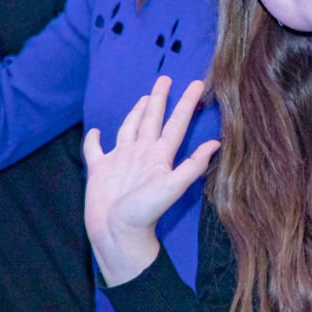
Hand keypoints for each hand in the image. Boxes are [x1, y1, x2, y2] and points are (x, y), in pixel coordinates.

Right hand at [83, 77, 219, 285]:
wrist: (117, 233)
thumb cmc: (144, 213)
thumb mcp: (172, 187)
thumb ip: (193, 165)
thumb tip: (217, 142)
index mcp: (159, 155)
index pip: (176, 123)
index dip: (187, 103)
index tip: (198, 84)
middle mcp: (141, 153)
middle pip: (152, 119)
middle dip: (159, 99)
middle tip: (166, 78)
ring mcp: (120, 160)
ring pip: (129, 128)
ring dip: (135, 112)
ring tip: (143, 97)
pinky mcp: (100, 169)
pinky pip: (95, 150)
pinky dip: (94, 140)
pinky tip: (96, 131)